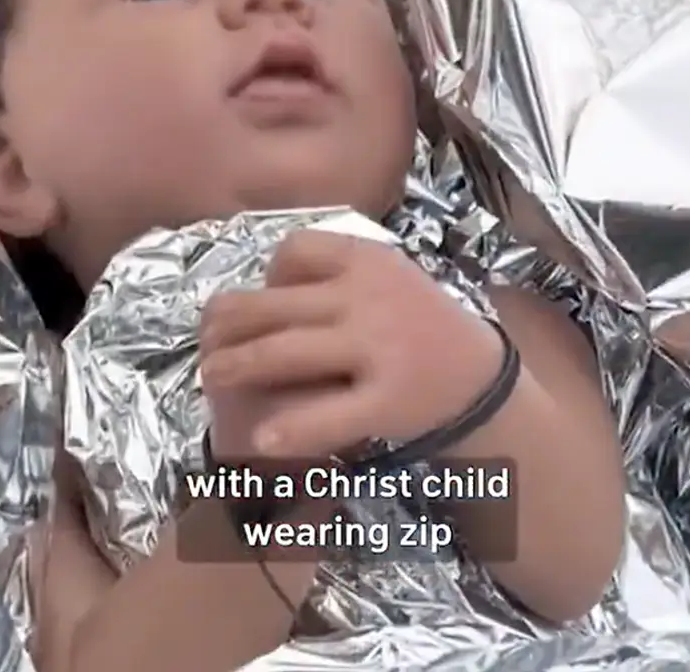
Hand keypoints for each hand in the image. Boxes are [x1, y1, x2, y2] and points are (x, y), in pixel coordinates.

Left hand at [199, 230, 502, 458]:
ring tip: (211, 375)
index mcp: (369, 261)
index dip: (267, 275)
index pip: (296, 250)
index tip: (264, 297)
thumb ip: (336, 275)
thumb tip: (261, 287)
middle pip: (276, 305)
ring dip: (238, 365)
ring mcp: (378, 348)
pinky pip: (329, 415)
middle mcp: (369, 298)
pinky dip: (292, 428)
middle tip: (207, 341)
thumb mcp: (389, 278)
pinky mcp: (388, 401)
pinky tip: (263, 439)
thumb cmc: (422, 326)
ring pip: (287, 352)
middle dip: (230, 324)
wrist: (482, 379)